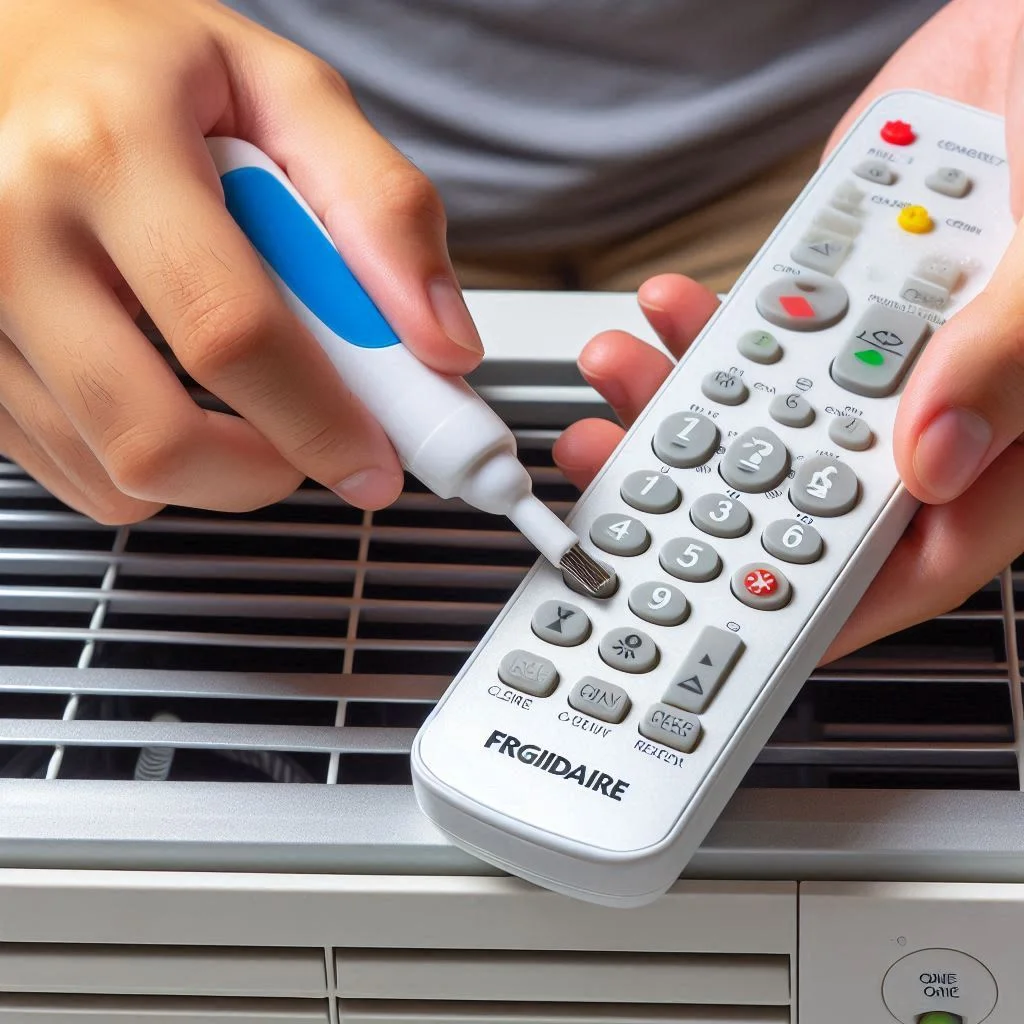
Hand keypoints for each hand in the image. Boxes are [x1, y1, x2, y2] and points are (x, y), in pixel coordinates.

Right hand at [0, 0, 481, 522]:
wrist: (0, 52)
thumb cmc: (141, 70)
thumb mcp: (286, 92)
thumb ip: (382, 208)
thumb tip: (444, 341)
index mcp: (108, 151)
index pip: (232, 335)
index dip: (322, 424)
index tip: (375, 465)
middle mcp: (9, 232)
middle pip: (156, 436)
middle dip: (266, 474)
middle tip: (312, 445)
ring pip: (113, 476)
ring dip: (210, 471)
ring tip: (234, 391)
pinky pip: (71, 474)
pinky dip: (146, 462)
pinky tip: (162, 388)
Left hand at [553, 271, 1022, 662]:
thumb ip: (1010, 359)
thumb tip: (933, 459)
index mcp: (1016, 438)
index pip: (914, 557)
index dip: (817, 599)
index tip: (727, 614)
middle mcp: (943, 407)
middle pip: (815, 492)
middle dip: (712, 500)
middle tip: (632, 492)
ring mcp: (881, 353)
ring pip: (768, 414)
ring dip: (683, 406)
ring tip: (621, 379)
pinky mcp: (834, 294)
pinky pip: (756, 334)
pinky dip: (704, 327)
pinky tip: (664, 310)